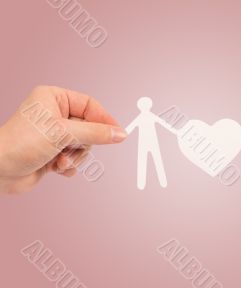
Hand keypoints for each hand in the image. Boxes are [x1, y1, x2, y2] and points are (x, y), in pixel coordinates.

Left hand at [0, 86, 126, 193]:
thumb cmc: (20, 144)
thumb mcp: (63, 133)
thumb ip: (96, 133)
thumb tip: (120, 134)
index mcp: (54, 98)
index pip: (90, 105)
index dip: (105, 120)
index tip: (118, 133)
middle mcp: (55, 114)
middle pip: (89, 128)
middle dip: (82, 144)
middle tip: (72, 150)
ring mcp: (54, 134)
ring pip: (83, 146)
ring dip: (74, 157)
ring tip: (59, 161)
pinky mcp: (53, 152)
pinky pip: (75, 158)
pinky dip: (69, 165)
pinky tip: (55, 168)